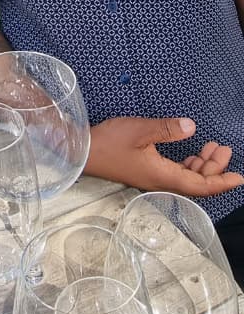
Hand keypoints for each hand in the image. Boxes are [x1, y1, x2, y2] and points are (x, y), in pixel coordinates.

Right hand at [86, 116, 243, 196]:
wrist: (84, 152)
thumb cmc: (110, 142)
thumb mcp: (140, 130)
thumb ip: (167, 129)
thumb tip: (191, 127)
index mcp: (163, 176)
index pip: (200, 186)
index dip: (221, 182)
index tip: (239, 177)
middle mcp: (161, 181)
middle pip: (197, 182)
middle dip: (215, 168)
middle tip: (224, 148)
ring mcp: (154, 177)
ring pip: (187, 178)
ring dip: (202, 165)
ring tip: (212, 147)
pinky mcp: (147, 171)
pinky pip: (176, 173)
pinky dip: (189, 164)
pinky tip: (191, 152)